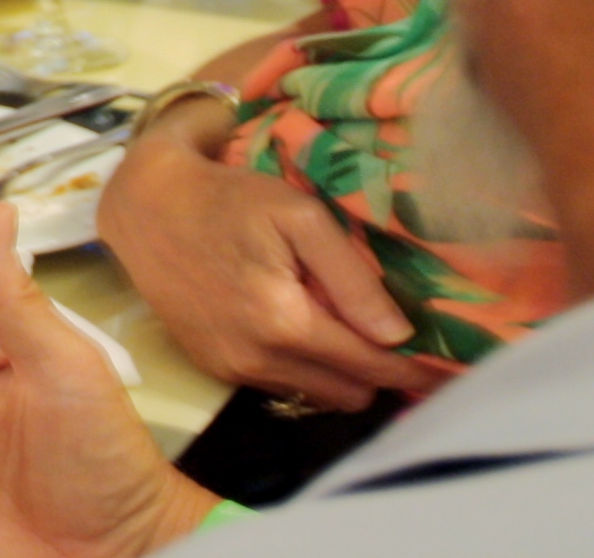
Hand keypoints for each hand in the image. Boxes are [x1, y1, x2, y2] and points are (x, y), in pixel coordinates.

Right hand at [91, 115, 422, 406]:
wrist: (141, 205)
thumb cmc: (227, 198)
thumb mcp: (296, 214)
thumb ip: (351, 275)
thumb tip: (397, 334)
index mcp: (285, 321)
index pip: (374, 366)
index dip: (418, 369)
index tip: (452, 368)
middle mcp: (259, 358)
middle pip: (354, 393)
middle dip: (382, 370)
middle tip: (398, 338)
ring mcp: (232, 368)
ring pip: (321, 396)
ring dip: (343, 372)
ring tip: (346, 328)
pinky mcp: (213, 367)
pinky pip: (282, 386)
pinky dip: (303, 366)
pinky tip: (297, 325)